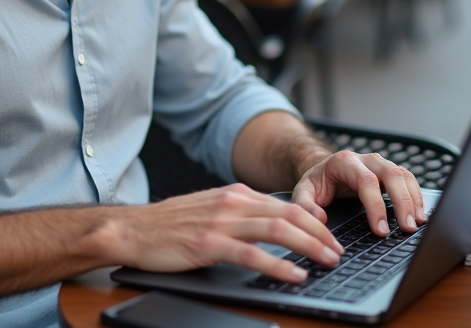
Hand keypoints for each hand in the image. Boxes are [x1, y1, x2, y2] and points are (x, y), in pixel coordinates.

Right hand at [112, 184, 344, 282]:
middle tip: (338, 251)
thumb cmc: (169, 225)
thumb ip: (239, 212)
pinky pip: (252, 256)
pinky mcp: (209, 245)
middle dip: (320, 233)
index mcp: (235, 194)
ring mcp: (221, 223)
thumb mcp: (210, 209)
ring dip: (308, 246)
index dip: (313, 220)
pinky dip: (278, 265)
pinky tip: (294, 275)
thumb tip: (271, 225)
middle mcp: (232, 203)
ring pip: (278, 230)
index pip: (285, 204)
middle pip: (289, 214)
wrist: (132, 229)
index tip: (330, 234)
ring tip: (327, 261)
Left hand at [291, 151, 426, 237]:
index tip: (380, 230)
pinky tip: (420, 214)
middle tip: (407, 227)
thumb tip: (319, 218)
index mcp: (345, 162)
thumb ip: (304, 204)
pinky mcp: (389, 172)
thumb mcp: (303, 191)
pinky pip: (408, 179)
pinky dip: (416, 196)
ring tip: (418, 223)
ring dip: (413, 199)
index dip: (376, 206)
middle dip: (402, 202)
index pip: (366, 181)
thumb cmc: (317, 181)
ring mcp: (380, 164)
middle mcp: (366, 159)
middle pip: (391, 174)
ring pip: (403, 175)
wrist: (324, 168)